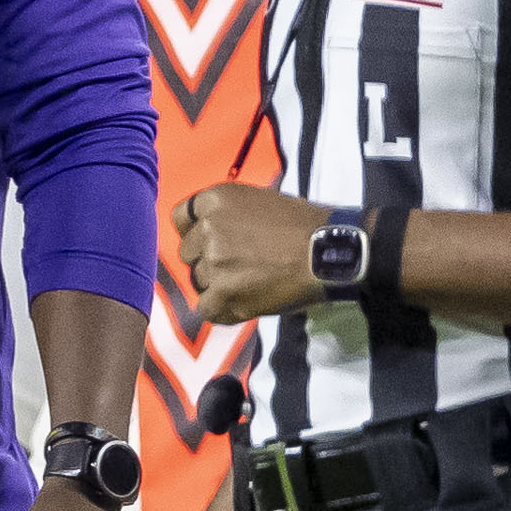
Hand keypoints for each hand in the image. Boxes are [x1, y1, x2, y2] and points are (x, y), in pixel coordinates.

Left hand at [176, 185, 331, 321]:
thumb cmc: (303, 225)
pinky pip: (206, 309)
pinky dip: (223, 311)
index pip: (180, 218)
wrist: (329, 252)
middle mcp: (208, 228)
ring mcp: (214, 262)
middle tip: (241, 265)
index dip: (194, 232)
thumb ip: (229, 213)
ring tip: (252, 283)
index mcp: (216, 199)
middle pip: (188, 254)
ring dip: (219, 286)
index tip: (210, 241)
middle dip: (208, 261)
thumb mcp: (261, 199)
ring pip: (199, 282)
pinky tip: (245, 303)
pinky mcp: (223, 294)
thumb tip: (212, 227)